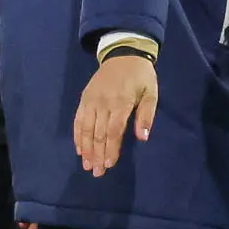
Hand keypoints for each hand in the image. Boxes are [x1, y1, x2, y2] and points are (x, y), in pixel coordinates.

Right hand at [74, 54, 160, 176]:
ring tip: (86, 165)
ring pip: (85, 129)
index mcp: (121, 102)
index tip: (109, 165)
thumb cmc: (141, 77)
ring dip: (86, 149)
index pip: (113, 131)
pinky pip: (78, 120)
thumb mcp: (151, 93)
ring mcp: (91, 101)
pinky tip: (79, 149)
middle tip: (97, 173)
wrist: (123, 54)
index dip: (111, 149)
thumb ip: (146, 116)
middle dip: (97, 155)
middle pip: (98, 133)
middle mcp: (103, 103)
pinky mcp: (84, 99)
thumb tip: (143, 138)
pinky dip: (78, 136)